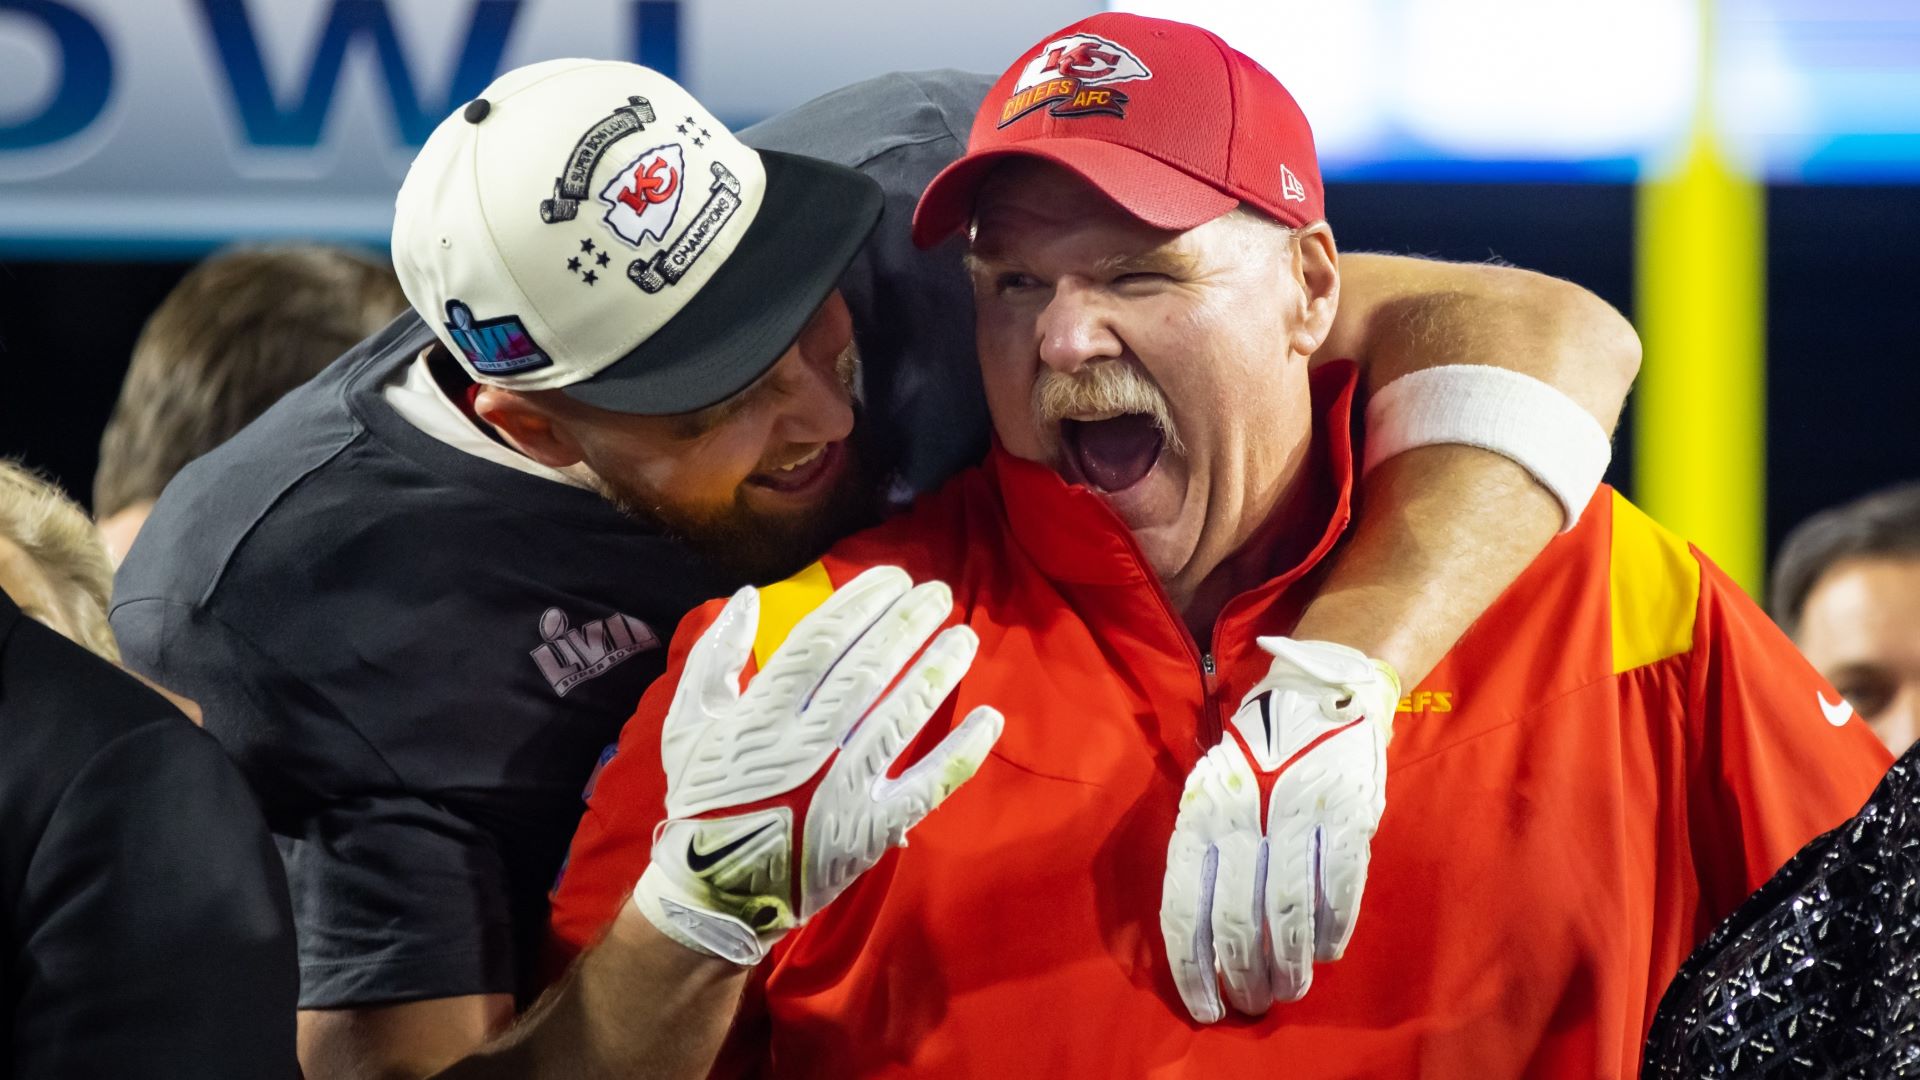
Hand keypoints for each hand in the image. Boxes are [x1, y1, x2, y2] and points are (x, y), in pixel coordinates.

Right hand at [632, 566, 1003, 965]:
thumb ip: (714, 658)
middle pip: (867, 668)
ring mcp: (844, 787)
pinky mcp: (873, 827)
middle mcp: (806, 744)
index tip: (894, 578)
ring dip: (937, 671)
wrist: (718, 893)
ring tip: (964, 636)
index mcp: (762, 714)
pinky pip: (927, 785)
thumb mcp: (687, 725)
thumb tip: (746, 595)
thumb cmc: (706, 800)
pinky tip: (989, 718)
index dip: (862, 602)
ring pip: (901, 716)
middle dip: (907, 623)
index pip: (821, 640)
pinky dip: (962, 753)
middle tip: (939, 593)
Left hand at [1161, 637, 1398, 1021]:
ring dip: (1289, 966)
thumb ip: (1208, 853)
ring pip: (1286, 913)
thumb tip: (1205, 937)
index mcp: (1199, 815)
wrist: (1320, 691)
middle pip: (1236, 922)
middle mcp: (1241, 817)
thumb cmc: (1257, 753)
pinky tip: (1327, 951)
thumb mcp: (1211, 793)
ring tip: (1290, 991)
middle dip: (1244, 976)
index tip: (1204, 1007)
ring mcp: (1295, 814)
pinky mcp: (1345, 812)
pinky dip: (1333, 929)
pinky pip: (1339, 888)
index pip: (1185, 909)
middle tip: (1253, 1002)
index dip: (1194, 969)